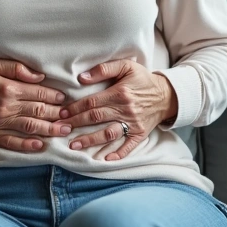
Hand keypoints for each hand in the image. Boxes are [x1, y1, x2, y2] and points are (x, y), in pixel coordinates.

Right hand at [0, 58, 70, 152]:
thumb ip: (15, 68)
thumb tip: (38, 76)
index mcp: (8, 88)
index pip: (39, 93)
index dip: (55, 96)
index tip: (66, 99)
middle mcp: (6, 108)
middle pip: (38, 112)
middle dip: (58, 115)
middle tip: (73, 117)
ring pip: (30, 128)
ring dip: (49, 130)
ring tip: (64, 131)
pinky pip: (13, 142)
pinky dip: (28, 145)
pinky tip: (40, 146)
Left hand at [57, 59, 177, 160]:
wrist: (166, 94)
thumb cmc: (142, 79)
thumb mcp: (126, 66)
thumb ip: (104, 69)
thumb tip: (82, 78)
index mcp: (120, 93)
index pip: (92, 102)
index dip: (75, 108)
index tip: (62, 113)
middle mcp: (125, 110)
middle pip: (96, 118)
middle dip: (76, 124)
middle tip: (60, 129)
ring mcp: (133, 124)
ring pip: (108, 134)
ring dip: (90, 140)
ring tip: (73, 146)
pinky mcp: (140, 134)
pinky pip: (128, 146)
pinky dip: (118, 154)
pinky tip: (105, 160)